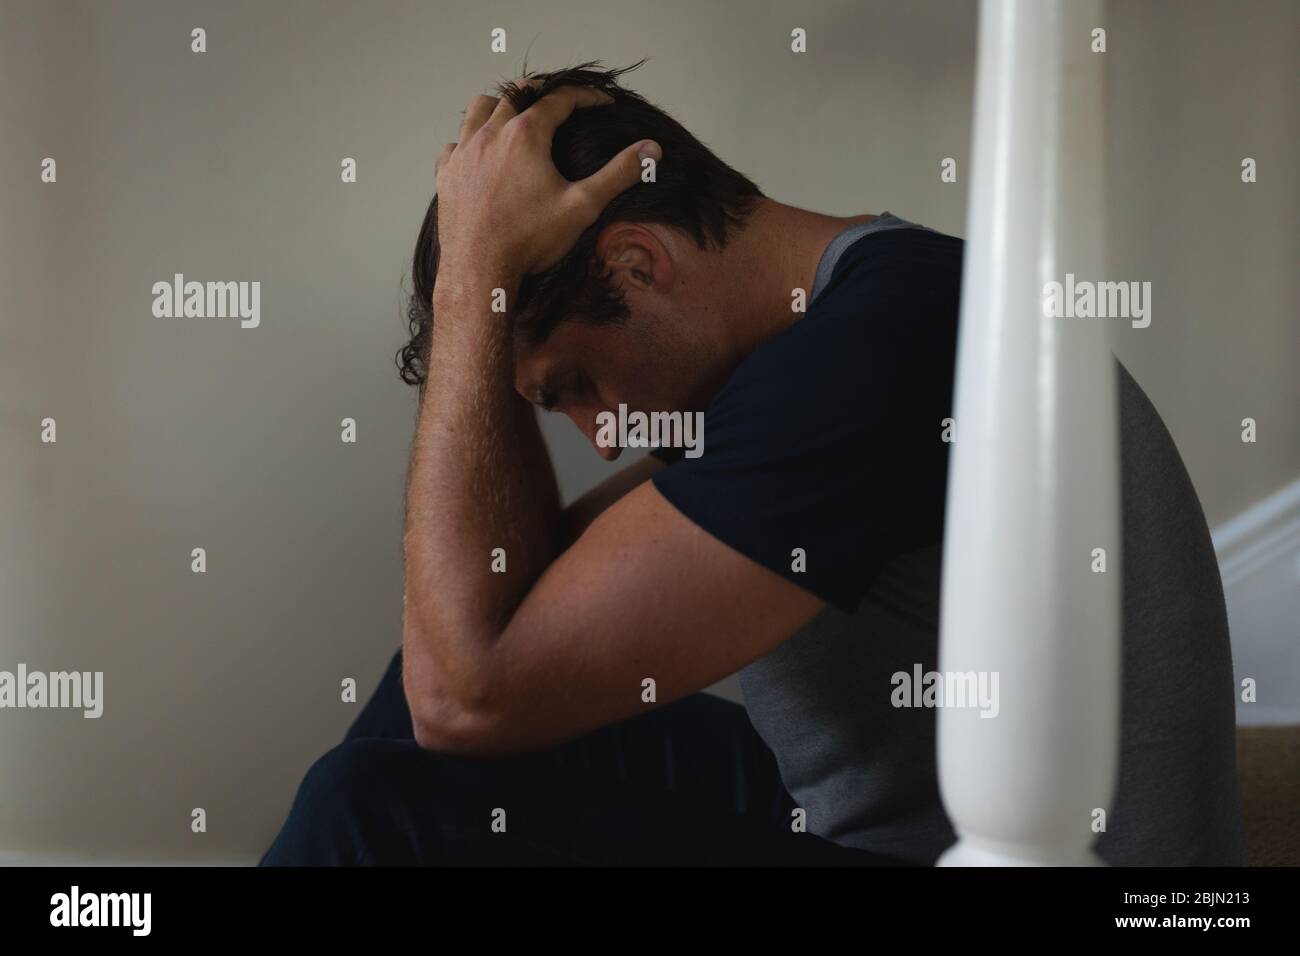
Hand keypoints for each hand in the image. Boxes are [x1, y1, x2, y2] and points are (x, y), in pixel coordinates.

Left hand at [433, 82, 660, 285]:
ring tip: (515, 116)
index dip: (585, 96)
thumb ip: (619, 174)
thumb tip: (652, 150)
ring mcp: (464, 153)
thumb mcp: (583, 206)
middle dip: (542, 92)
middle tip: (559, 100)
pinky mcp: (446, 175)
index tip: (602, 103)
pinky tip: (480, 154)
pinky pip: (455, 143)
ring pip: (479, 109)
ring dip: (500, 106)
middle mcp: (491, 134)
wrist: (480, 271)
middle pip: (516, 94)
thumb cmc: (530, 241)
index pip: (560, 99)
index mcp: (526, 135)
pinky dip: (469, 140)